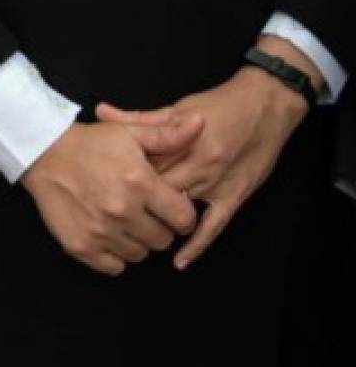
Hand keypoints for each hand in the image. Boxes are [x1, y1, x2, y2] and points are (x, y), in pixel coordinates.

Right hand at [20, 116, 201, 275]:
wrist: (43, 154)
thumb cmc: (89, 143)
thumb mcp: (130, 133)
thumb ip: (168, 135)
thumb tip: (200, 123)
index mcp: (140, 184)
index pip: (183, 218)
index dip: (182, 215)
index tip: (171, 208)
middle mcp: (122, 211)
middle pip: (163, 240)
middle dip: (159, 227)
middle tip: (144, 212)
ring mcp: (100, 232)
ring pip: (140, 254)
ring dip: (137, 241)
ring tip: (124, 221)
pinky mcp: (82, 246)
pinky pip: (114, 267)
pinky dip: (114, 255)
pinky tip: (108, 235)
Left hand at [97, 38, 315, 269]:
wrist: (265, 104)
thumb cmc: (217, 105)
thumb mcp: (176, 107)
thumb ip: (139, 118)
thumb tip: (101, 111)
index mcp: (181, 141)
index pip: (144, 166)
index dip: (122, 178)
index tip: (104, 186)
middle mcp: (199, 164)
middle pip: (158, 191)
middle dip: (136, 202)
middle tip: (115, 212)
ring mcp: (217, 183)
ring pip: (181, 210)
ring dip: (159, 222)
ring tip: (135, 233)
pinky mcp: (234, 196)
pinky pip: (214, 226)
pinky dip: (196, 245)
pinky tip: (179, 261)